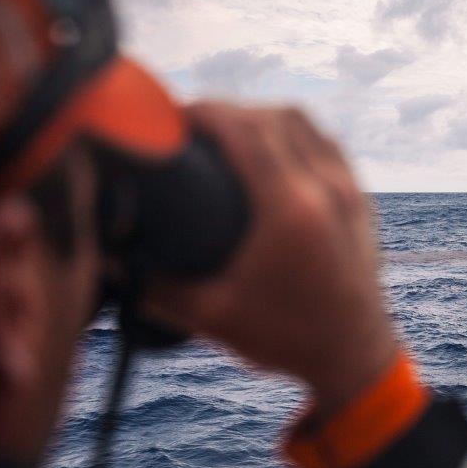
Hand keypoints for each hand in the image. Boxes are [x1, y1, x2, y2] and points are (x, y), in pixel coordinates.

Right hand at [143, 103, 396, 419]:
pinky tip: (271, 147)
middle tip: (191, 125)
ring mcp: (348, 192)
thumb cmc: (287, 339)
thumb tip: (106, 260)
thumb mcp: (213, 317)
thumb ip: (155, 287)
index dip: (204, 111)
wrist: (354, 357)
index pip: (244, 131)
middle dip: (228, 110)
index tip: (171, 114)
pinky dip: (295, 132)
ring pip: (305, 123)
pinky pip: (327, 142)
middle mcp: (325, 190)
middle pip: (273, 117)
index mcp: (290, 211)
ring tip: (227, 131)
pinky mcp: (360, 200)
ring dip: (262, 115)